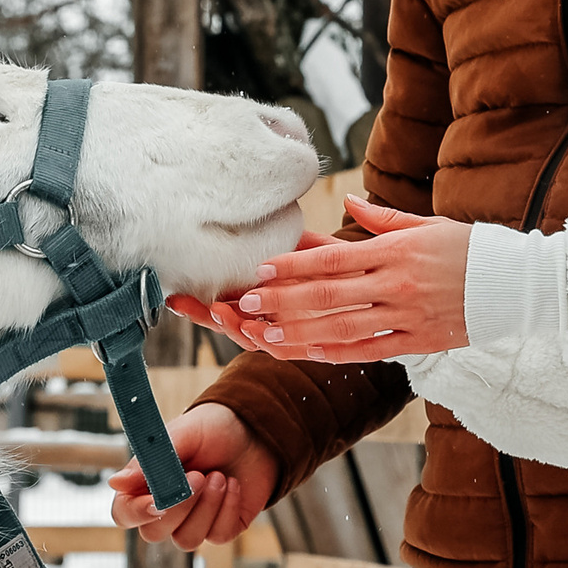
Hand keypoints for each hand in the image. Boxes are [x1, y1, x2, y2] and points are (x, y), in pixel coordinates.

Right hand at [105, 403, 278, 548]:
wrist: (255, 430)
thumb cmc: (210, 429)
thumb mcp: (182, 435)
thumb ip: (150, 462)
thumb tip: (115, 483)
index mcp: (146, 485)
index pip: (125, 513)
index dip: (136, 512)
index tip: (158, 499)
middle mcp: (166, 508)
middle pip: (154, 533)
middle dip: (179, 507)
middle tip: (199, 475)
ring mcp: (194, 521)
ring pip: (186, 540)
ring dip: (206, 507)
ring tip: (219, 476)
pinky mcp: (221, 528)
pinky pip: (217, 536)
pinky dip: (227, 508)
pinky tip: (233, 484)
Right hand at [166, 230, 340, 344]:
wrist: (391, 288)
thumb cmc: (355, 269)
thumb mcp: (323, 250)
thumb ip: (295, 242)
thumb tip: (265, 218)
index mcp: (272, 297)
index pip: (228, 301)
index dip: (202, 300)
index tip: (176, 292)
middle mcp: (277, 318)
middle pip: (232, 323)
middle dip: (204, 316)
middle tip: (179, 304)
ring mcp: (293, 333)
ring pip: (254, 338)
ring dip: (233, 327)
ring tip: (218, 312)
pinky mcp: (314, 345)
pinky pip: (287, 348)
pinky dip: (269, 341)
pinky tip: (255, 330)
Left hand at [220, 196, 471, 362]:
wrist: (518, 285)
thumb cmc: (471, 249)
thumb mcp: (428, 224)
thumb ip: (383, 218)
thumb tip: (347, 200)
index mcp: (396, 251)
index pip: (333, 259)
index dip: (293, 265)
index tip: (261, 268)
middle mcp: (397, 285)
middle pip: (328, 296)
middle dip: (282, 300)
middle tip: (247, 304)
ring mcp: (406, 317)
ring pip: (341, 328)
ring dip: (298, 332)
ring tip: (265, 334)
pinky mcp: (418, 343)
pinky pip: (369, 352)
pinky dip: (335, 353)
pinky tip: (308, 352)